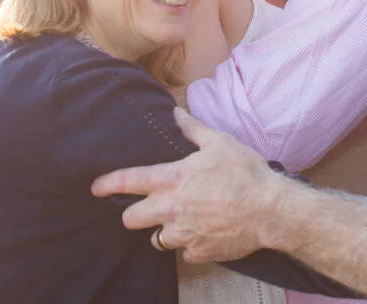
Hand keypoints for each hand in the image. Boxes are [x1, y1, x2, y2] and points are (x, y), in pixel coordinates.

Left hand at [92, 108, 287, 263]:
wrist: (270, 210)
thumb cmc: (245, 172)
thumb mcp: (219, 142)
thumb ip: (192, 129)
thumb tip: (176, 112)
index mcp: (172, 180)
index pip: (128, 181)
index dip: (107, 184)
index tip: (96, 187)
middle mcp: (171, 209)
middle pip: (131, 219)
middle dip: (135, 214)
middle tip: (147, 208)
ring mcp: (183, 234)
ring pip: (157, 239)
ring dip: (165, 230)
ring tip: (184, 219)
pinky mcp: (198, 252)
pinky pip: (184, 252)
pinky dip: (191, 244)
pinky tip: (205, 231)